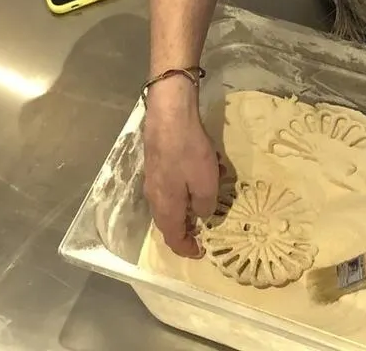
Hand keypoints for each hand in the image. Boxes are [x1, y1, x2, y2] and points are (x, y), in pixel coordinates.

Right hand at [142, 79, 220, 257]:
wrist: (169, 114)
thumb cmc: (188, 151)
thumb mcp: (206, 183)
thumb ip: (205, 205)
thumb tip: (201, 215)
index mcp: (165, 207)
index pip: (173, 238)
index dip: (186, 248)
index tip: (201, 251)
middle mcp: (154, 196)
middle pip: (169, 221)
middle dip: (187, 227)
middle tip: (205, 227)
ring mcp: (153, 178)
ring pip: (172, 201)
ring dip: (190, 202)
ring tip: (211, 192)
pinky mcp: (157, 162)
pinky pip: (173, 183)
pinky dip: (188, 184)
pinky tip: (205, 168)